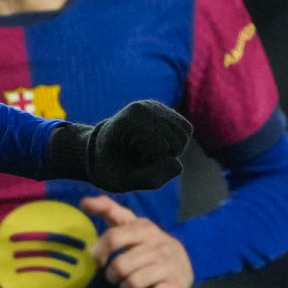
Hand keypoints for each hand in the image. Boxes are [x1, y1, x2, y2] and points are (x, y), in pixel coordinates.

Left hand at [50, 100, 190, 191]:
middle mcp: (140, 107)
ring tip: (147, 150)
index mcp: (125, 122)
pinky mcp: (162, 108)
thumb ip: (149, 179)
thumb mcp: (123, 182)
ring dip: (171, 149)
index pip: (162, 147)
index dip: (152, 161)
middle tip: (138, 157)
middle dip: (163, 155)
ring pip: (185, 133)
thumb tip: (177, 164)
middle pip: (177, 139)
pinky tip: (157, 144)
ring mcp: (152, 105)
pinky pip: (186, 128)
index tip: (130, 160)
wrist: (101, 151)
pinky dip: (177, 141)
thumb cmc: (110, 168)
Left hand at [80, 195, 193, 287]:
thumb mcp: (131, 223)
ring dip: (125, 287)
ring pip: (133, 282)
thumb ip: (109, 210)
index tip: (98, 260)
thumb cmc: (148, 242)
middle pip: (120, 265)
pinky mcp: (177, 285)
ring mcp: (169, 265)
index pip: (114, 237)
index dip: (99, 252)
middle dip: (111, 275)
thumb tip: (84, 202)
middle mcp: (158, 245)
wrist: (186, 260)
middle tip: (114, 275)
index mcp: (144, 228)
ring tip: (128, 284)